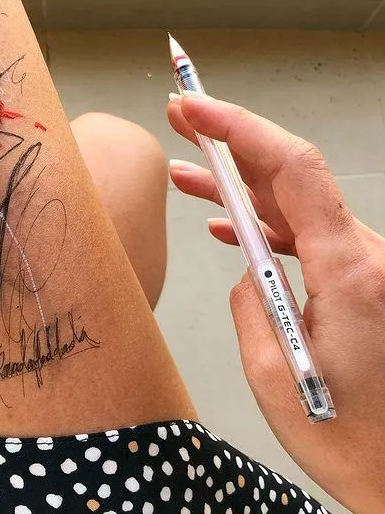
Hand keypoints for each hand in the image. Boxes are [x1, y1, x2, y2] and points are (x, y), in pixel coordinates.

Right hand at [168, 93, 384, 513]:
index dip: (241, 128)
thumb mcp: (273, 376)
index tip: (197, 109)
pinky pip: (301, 235)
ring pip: (291, 203)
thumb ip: (251, 306)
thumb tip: (246, 267)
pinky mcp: (351, 281)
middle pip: (290, 174)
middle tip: (184, 117)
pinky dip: (259, 222)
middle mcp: (362, 257)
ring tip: (185, 171)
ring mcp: (359, 267)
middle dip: (232, 139)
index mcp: (349, 271)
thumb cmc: (349, 437)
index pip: (292, 170)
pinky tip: (224, 224)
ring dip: (237, 183)